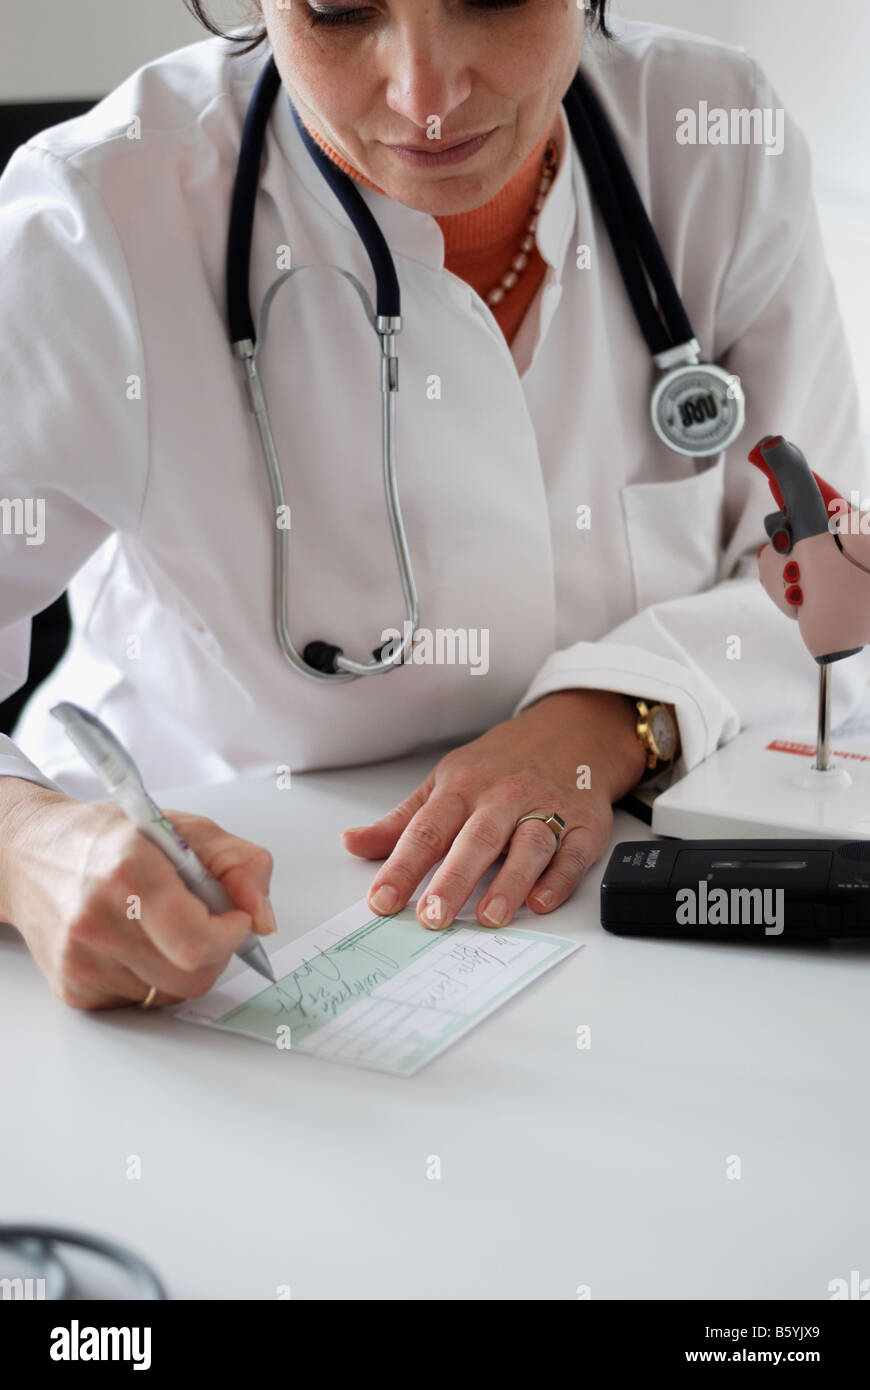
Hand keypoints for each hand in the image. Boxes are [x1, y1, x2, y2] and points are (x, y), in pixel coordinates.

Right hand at [4, 789, 276, 1009]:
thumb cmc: (111, 839)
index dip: (230, 935)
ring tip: (162, 927)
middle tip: (204, 922)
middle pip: (191, 976)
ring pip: (170, 993)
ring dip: (184, 966)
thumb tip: (263, 919)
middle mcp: (98, 919)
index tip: (234, 918)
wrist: (32, 855)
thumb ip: (241, 865)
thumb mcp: (185, 828)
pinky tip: (134, 942)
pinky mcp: (72, 988)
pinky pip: (139, 1002)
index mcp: (130, 871)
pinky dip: (151, 977)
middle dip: (215, 953)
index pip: (197, 939)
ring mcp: (81, 959)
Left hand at [341, 689, 648, 930]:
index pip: (426, 831)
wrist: (571, 731)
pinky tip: (541, 902)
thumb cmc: (500, 764)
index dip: (401, 867)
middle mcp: (503, 797)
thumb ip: (401, 821)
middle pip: (476, 839)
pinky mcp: (585, 824)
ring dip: (509, 882)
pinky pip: (574, 852)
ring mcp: (547, 808)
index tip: (381, 900)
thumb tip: (352, 844)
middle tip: (433, 916)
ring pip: (528, 844)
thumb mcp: (444, 782)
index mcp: (462, 787)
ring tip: (489, 917)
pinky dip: (559, 878)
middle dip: (453, 879)